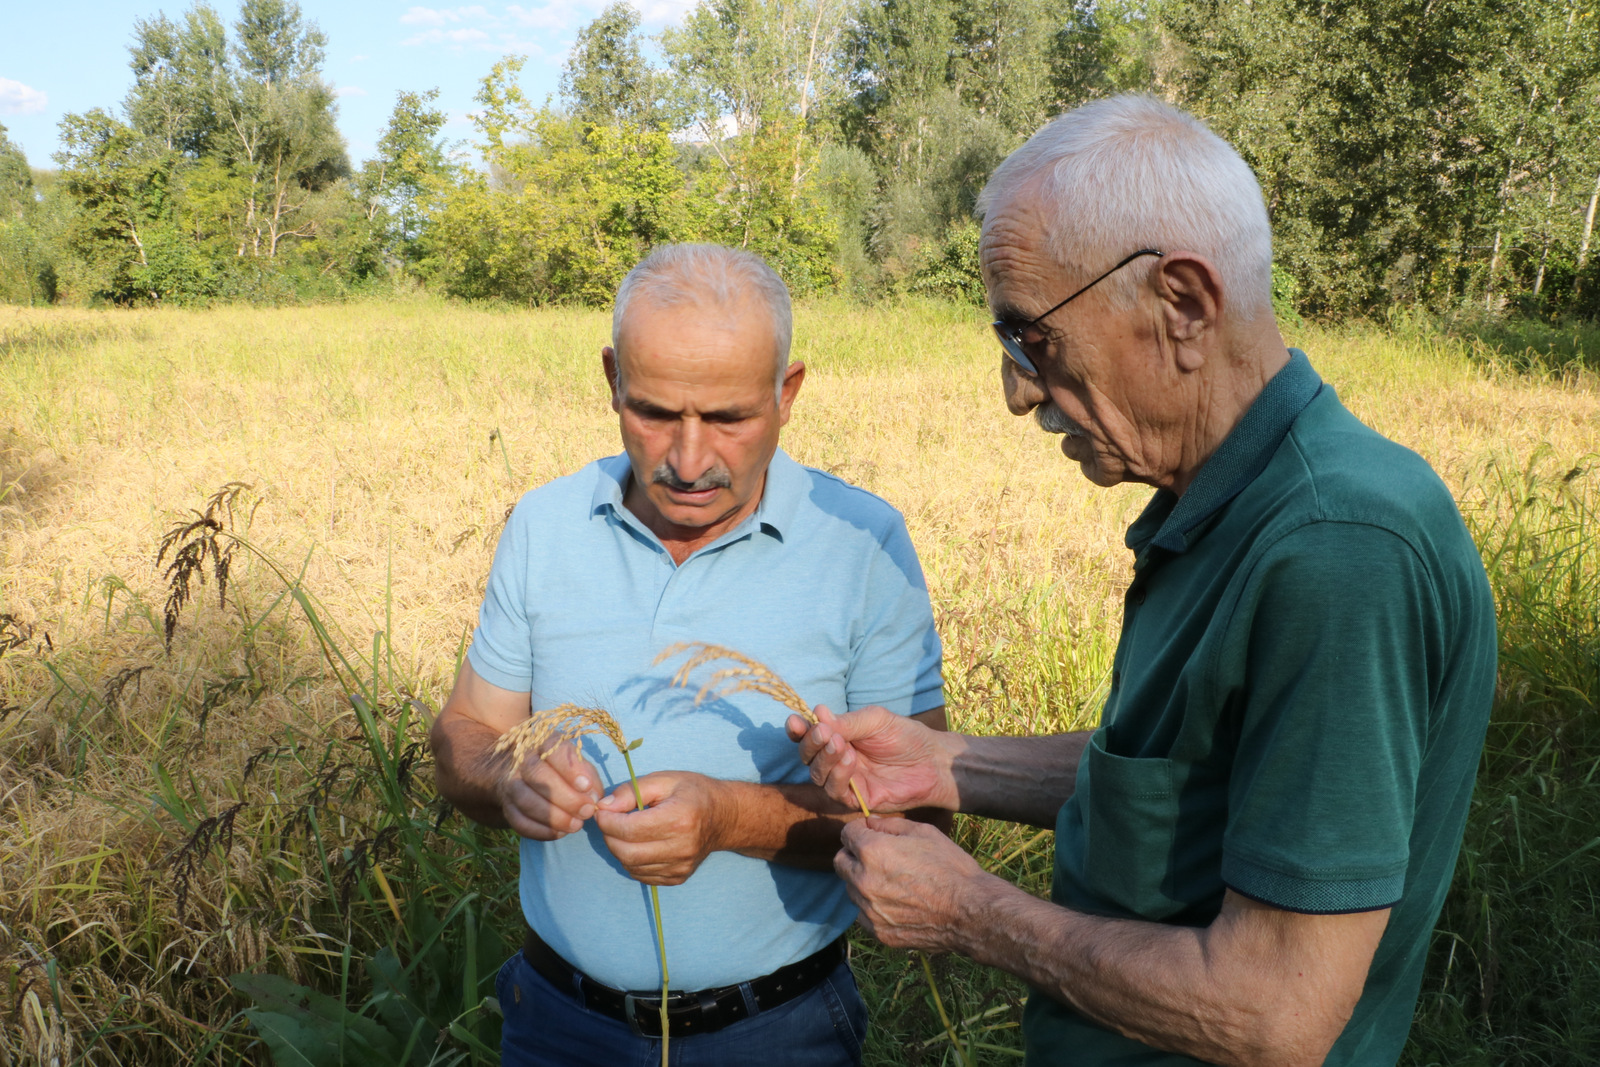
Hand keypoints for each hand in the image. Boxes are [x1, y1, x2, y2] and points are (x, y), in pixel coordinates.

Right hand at [496, 740, 601, 840]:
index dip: (570, 769)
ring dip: (554, 817)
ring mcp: (511, 784)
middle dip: (566, 798)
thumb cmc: (564, 771)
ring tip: (576, 825)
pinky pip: (519, 822)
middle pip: (538, 776)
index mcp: (544, 744)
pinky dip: (541, 831)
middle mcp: (523, 761)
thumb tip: (593, 797)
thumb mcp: (579, 765)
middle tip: (587, 810)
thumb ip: (589, 777)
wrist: (528, 778)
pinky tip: (560, 832)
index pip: (553, 749)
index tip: (586, 786)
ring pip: (526, 801)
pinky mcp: (507, 807)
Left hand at [594, 771, 728, 885]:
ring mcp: (681, 866)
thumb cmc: (694, 793)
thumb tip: (604, 807)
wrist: (725, 817)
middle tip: (608, 821)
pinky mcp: (678, 877)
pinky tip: (638, 844)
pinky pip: (642, 875)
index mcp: (679, 819)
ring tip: (624, 831)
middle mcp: (681, 847)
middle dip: (609, 837)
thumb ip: (631, 791)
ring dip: (619, 849)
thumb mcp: (664, 780)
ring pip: (631, 866)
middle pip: (627, 852)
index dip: (607, 821)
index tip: (601, 811)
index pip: (630, 829)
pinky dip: (632, 861)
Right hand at [787, 704, 954, 813]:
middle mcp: (836, 760)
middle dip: (811, 744)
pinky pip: (836, 792)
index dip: (798, 730)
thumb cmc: (904, 736)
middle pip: (807, 756)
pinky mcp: (857, 799)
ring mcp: (846, 781)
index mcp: (837, 737)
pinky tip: (850, 760)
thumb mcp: (875, 720)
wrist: (932, 761)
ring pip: (818, 775)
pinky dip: (839, 775)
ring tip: (841, 745)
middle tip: (824, 733)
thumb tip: (817, 713)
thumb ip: (846, 721)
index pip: (808, 736)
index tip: (796, 722)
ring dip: (825, 759)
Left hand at [835, 817, 992, 952]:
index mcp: (873, 852)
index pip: (847, 835)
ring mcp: (869, 910)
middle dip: (853, 855)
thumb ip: (890, 825)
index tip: (870, 834)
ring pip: (851, 890)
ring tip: (892, 881)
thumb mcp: (924, 832)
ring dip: (863, 882)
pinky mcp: (879, 932)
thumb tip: (870, 823)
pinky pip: (863, 914)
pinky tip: (895, 902)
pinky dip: (872, 907)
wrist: (970, 912)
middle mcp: (864, 881)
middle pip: (840, 863)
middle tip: (876, 856)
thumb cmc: (951, 867)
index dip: (859, 831)